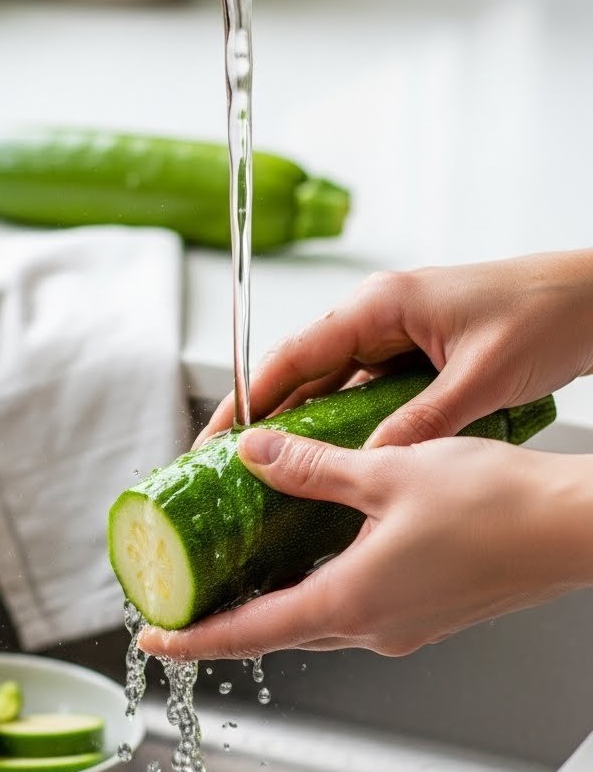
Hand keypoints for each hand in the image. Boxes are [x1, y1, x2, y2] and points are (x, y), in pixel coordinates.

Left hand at [138, 429, 592, 659]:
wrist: (572, 529)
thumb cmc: (496, 506)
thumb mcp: (387, 472)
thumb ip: (312, 468)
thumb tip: (257, 456)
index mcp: (351, 602)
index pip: (248, 632)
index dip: (194, 637)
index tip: (153, 637)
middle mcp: (374, 628)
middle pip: (279, 631)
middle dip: (228, 617)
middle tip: (187, 593)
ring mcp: (404, 627)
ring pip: (319, 619)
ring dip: (276, 601)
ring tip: (241, 567)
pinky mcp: (429, 613)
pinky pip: (357, 609)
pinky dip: (322, 588)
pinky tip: (320, 550)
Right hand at [196, 251, 592, 448]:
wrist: (592, 297)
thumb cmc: (545, 313)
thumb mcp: (481, 376)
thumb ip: (423, 420)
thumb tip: (373, 462)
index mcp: (381, 305)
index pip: (293, 355)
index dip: (247, 398)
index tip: (216, 439)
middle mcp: (380, 315)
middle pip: (303, 372)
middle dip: (265, 419)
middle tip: (229, 469)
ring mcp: (398, 334)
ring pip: (334, 385)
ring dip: (305, 425)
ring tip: (272, 473)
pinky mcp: (418, 353)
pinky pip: (368, 391)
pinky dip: (348, 423)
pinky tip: (338, 459)